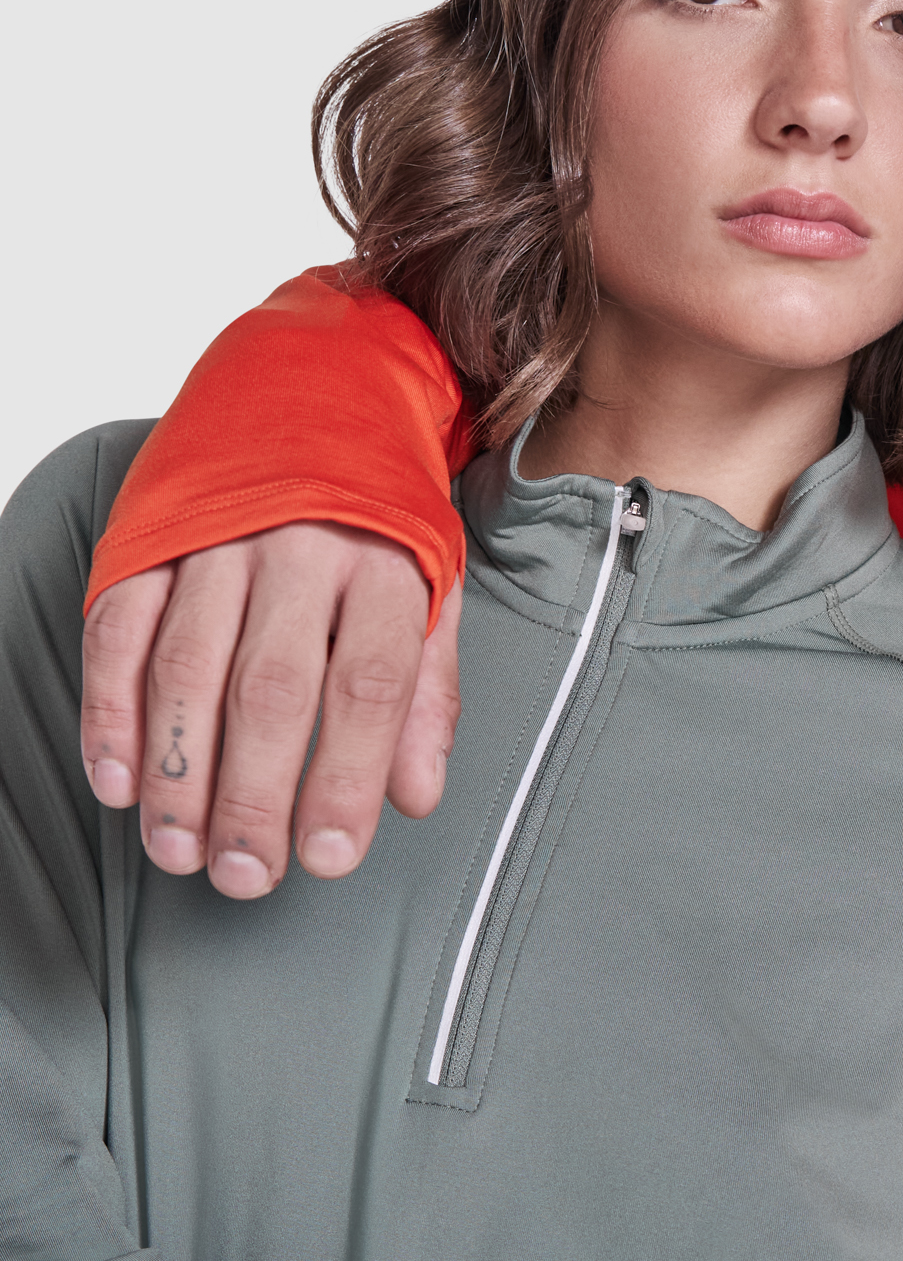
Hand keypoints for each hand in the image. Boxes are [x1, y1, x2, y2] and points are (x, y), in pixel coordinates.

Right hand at [80, 524, 460, 897]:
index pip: (367, 684)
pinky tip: (117, 780)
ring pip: (184, 667)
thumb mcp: (434, 589)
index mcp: (384, 564)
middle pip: (269, 688)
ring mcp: (214, 541)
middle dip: (252, 795)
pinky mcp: (146, 540)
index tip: (328, 856)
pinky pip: (117, 631)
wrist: (315, 384)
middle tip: (244, 875)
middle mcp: (298, 550)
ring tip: (179, 849)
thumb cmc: (378, 514)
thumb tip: (416, 797)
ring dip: (174, 770)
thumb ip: (425, 694)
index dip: (346, 777)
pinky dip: (110, 712)